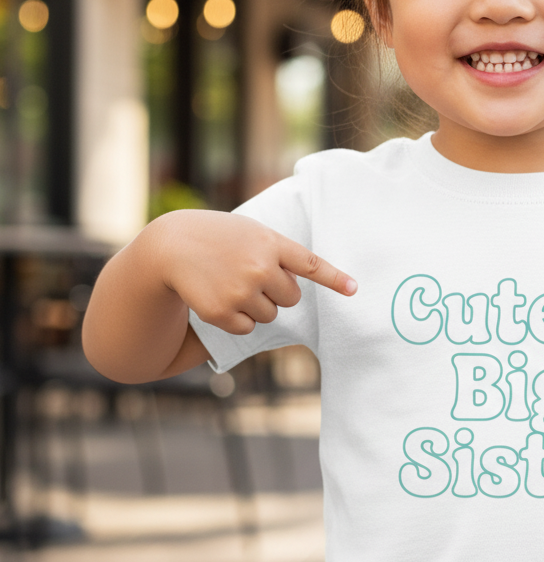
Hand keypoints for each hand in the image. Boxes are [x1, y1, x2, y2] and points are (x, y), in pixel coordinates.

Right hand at [157, 209, 355, 335]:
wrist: (172, 245)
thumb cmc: (219, 237)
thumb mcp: (252, 232)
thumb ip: (278, 252)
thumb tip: (300, 284)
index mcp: (271, 243)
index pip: (310, 264)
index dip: (334, 278)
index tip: (353, 289)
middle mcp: (259, 267)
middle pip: (291, 298)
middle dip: (278, 292)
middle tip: (253, 276)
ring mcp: (241, 291)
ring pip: (270, 315)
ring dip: (257, 306)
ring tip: (233, 283)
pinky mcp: (221, 312)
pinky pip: (248, 328)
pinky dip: (238, 320)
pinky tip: (220, 298)